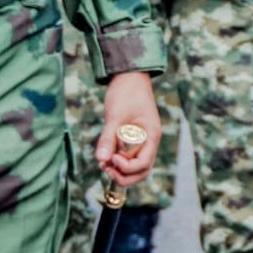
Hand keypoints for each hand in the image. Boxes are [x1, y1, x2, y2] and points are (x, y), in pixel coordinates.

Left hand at [96, 72, 160, 186]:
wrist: (129, 77)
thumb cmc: (125, 94)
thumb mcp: (115, 116)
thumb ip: (108, 139)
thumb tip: (101, 160)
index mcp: (151, 136)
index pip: (143, 164)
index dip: (126, 167)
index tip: (111, 158)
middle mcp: (149, 141)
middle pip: (142, 171)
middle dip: (124, 175)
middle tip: (106, 168)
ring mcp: (142, 140)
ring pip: (135, 167)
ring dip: (120, 170)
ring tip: (103, 163)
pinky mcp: (133, 138)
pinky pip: (129, 157)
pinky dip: (118, 161)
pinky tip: (105, 156)